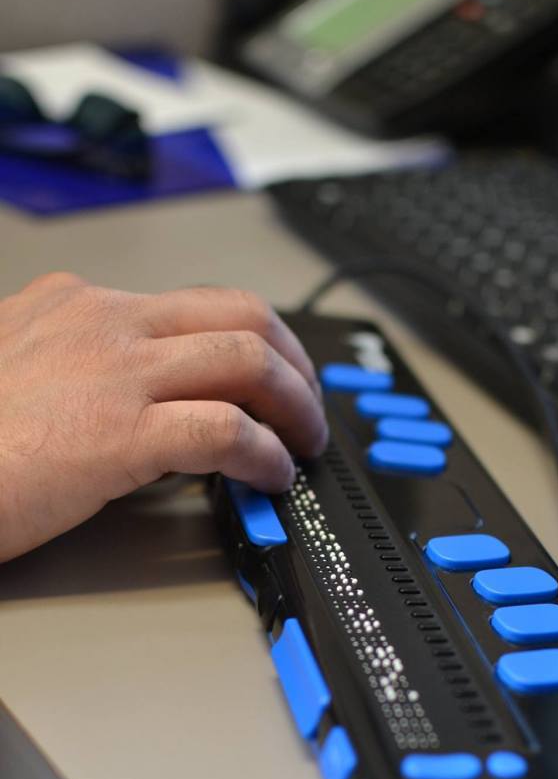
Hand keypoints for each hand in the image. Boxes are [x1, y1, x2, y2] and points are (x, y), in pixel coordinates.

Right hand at [0, 273, 327, 560]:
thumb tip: (141, 401)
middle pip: (240, 314)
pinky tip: (274, 476)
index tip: (271, 373)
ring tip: (305, 444)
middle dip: (293, 361)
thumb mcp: (18, 371)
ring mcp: (114, 373)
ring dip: (296, 404)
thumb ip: (79, 368)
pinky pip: (227, 431)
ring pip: (247, 359)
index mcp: (78, 307)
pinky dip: (268, 454)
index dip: (252, 338)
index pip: (193, 302)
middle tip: (307, 405)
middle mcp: (104, 324)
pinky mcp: (119, 433)